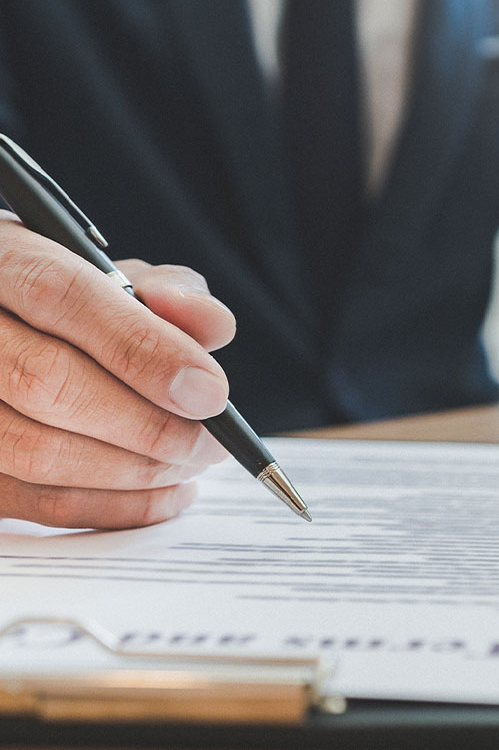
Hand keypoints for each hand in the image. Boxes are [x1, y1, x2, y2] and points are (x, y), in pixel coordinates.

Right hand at [0, 212, 234, 528]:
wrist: (9, 326)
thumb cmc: (73, 300)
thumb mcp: (119, 275)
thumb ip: (172, 292)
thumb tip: (211, 327)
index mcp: (1, 257)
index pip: (64, 295)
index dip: (143, 349)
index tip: (211, 393)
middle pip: (46, 382)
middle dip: (148, 423)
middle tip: (211, 442)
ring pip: (34, 451)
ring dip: (132, 472)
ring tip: (192, 465)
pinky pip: (32, 500)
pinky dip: (111, 507)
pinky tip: (164, 494)